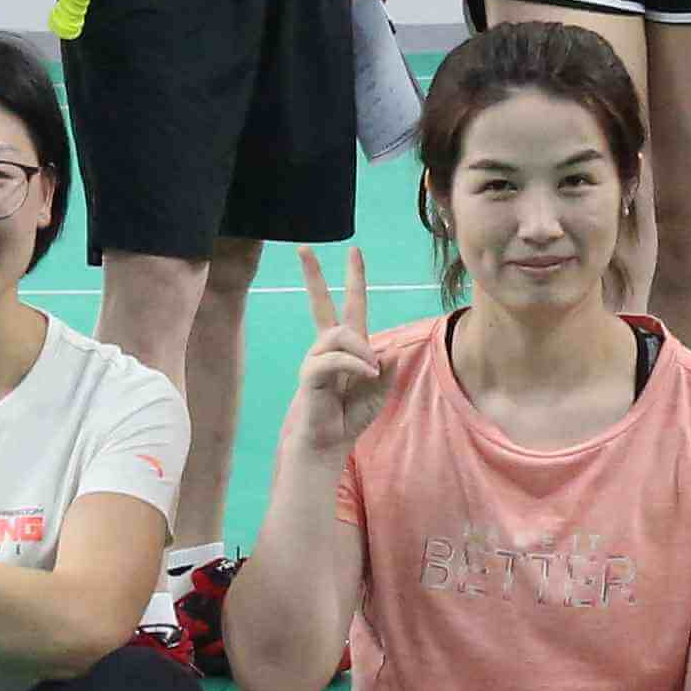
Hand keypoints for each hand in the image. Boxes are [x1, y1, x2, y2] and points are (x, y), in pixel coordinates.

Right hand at [287, 247, 397, 453]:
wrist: (328, 441)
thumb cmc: (350, 416)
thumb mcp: (380, 389)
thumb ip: (387, 367)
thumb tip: (385, 349)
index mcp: (348, 346)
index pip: (352, 305)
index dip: (354, 278)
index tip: (354, 251)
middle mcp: (328, 347)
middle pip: (321, 304)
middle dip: (313, 276)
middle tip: (304, 249)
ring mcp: (316, 358)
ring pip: (340, 334)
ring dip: (361, 351)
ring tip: (370, 372)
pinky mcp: (310, 373)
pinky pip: (335, 358)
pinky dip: (356, 365)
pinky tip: (367, 374)